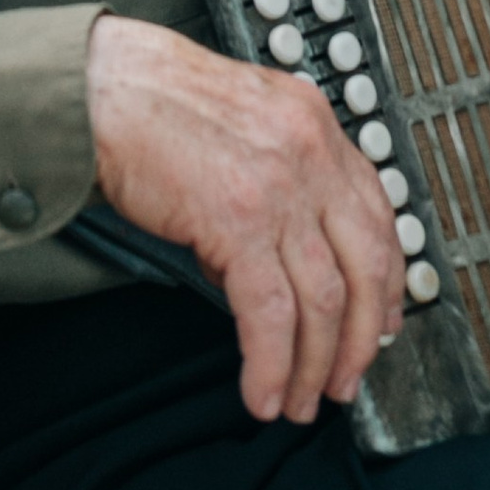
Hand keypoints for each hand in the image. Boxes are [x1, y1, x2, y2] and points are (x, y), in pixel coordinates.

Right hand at [85, 13, 402, 422]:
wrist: (102, 89)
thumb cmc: (154, 102)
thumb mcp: (244, 120)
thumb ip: (279, 174)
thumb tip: (282, 256)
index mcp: (313, 125)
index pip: (377, 215)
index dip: (387, 280)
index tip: (383, 319)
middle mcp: (308, 154)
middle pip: (366, 266)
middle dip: (362, 338)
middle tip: (345, 379)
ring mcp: (278, 188)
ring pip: (324, 300)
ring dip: (316, 365)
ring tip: (302, 400)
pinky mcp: (237, 221)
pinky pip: (270, 315)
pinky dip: (272, 365)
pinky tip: (264, 393)